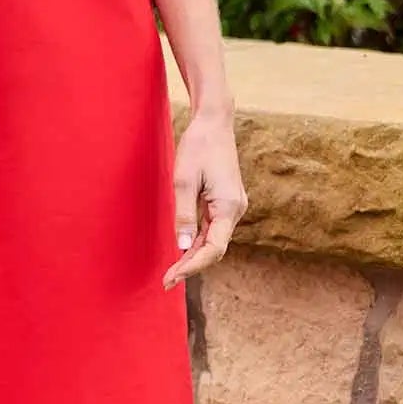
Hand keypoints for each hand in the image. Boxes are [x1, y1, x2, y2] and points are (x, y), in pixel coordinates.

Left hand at [162, 106, 246, 287]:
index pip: (214, 248)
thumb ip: (183, 215)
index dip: (193, 266)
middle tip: (167, 281)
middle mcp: (235, 209)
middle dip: (192, 265)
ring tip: (172, 271)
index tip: (173, 277)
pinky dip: (198, 240)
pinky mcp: (225, 200)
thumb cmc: (198, 146)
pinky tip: (183, 249)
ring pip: (214, 239)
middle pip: (215, 248)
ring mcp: (232, 205)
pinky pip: (212, 227)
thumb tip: (181, 246)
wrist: (213, 122)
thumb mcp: (184, 181)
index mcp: (228, 206)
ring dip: (194, 255)